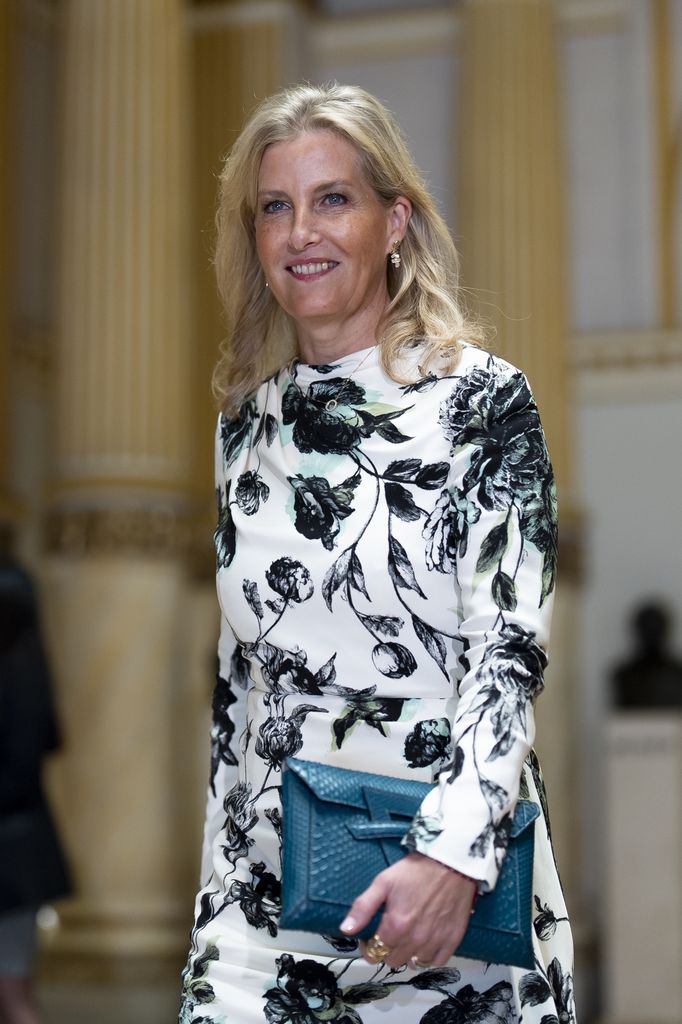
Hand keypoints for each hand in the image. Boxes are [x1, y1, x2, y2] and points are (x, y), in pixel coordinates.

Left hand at [340, 852, 477, 968]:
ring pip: (414, 963)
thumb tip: (346, 930)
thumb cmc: (414, 871)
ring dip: (408, 953)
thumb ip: (363, 908)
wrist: (450, 863)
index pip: (374, 954)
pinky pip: (437, 962)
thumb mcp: (383, 883)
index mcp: (395, 928)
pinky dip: (429, 956)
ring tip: (408, 935)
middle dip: (387, 950)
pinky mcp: (452, 941)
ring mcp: (435, 943)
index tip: (371, 935)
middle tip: (391, 932)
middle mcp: (414, 941)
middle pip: (393, 961)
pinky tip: (426, 941)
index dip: (368, 946)